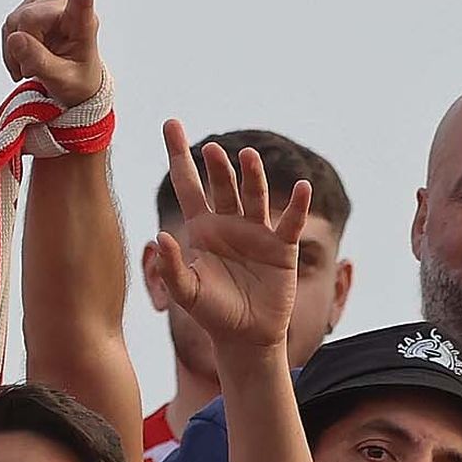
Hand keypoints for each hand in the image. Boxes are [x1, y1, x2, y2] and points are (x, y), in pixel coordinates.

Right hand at [2, 0, 104, 110]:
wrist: (71, 81)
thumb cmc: (75, 81)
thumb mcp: (61, 81)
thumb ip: (40, 62)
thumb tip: (15, 38)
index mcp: (82, 23)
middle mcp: (63, 5)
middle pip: (27, 19)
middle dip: (24, 49)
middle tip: (34, 70)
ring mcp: (44, 3)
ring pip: (13, 22)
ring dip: (15, 51)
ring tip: (31, 66)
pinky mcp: (29, 6)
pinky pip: (8, 26)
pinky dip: (10, 48)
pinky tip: (22, 59)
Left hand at [152, 122, 310, 352]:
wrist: (246, 338)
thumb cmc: (213, 315)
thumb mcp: (187, 293)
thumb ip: (171, 268)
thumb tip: (158, 237)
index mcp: (203, 229)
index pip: (188, 184)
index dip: (179, 155)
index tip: (171, 123)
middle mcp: (230, 223)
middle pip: (222, 185)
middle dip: (218, 166)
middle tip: (213, 151)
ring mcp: (257, 233)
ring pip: (255, 195)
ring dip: (252, 176)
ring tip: (247, 157)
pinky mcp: (282, 248)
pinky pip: (291, 222)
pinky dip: (298, 206)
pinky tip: (302, 188)